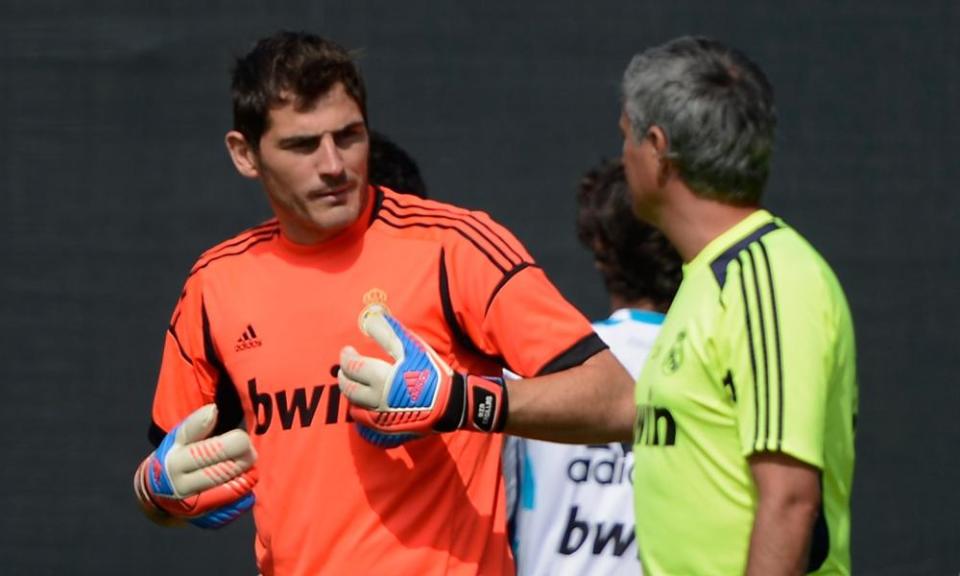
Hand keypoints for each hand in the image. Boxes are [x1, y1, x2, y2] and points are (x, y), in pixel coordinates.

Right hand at [134, 404, 257, 528]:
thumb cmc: (178, 455)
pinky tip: (246, 488)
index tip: (244, 438)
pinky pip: (233, 510)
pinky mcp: (206, 521)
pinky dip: (244, 499)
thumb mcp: (180, 437)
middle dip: (243, 460)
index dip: (234, 443)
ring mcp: (193, 507)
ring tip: (251, 470)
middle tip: (251, 452)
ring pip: (230, 493)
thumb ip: (198, 424)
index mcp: (177, 461)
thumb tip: (214, 410)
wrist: (160, 493)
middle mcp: (182, 486)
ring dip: (246, 479)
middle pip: (223, 472)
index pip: (211, 451)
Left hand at [338, 305, 507, 440]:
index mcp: (379, 378)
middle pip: (348, 388)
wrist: (449, 403)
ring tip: (353, 384)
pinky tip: (363, 403)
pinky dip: (359, 410)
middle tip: (345, 367)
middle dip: (344, 376)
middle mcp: (375, 399)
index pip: (352, 366)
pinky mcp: (386, 428)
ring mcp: (379, 416)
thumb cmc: (431, 371)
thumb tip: (372, 315)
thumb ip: (389, 332)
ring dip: (350, 393)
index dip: (346, 356)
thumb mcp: (412, 347)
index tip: (347, 350)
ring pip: (353, 406)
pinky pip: (363, 421)